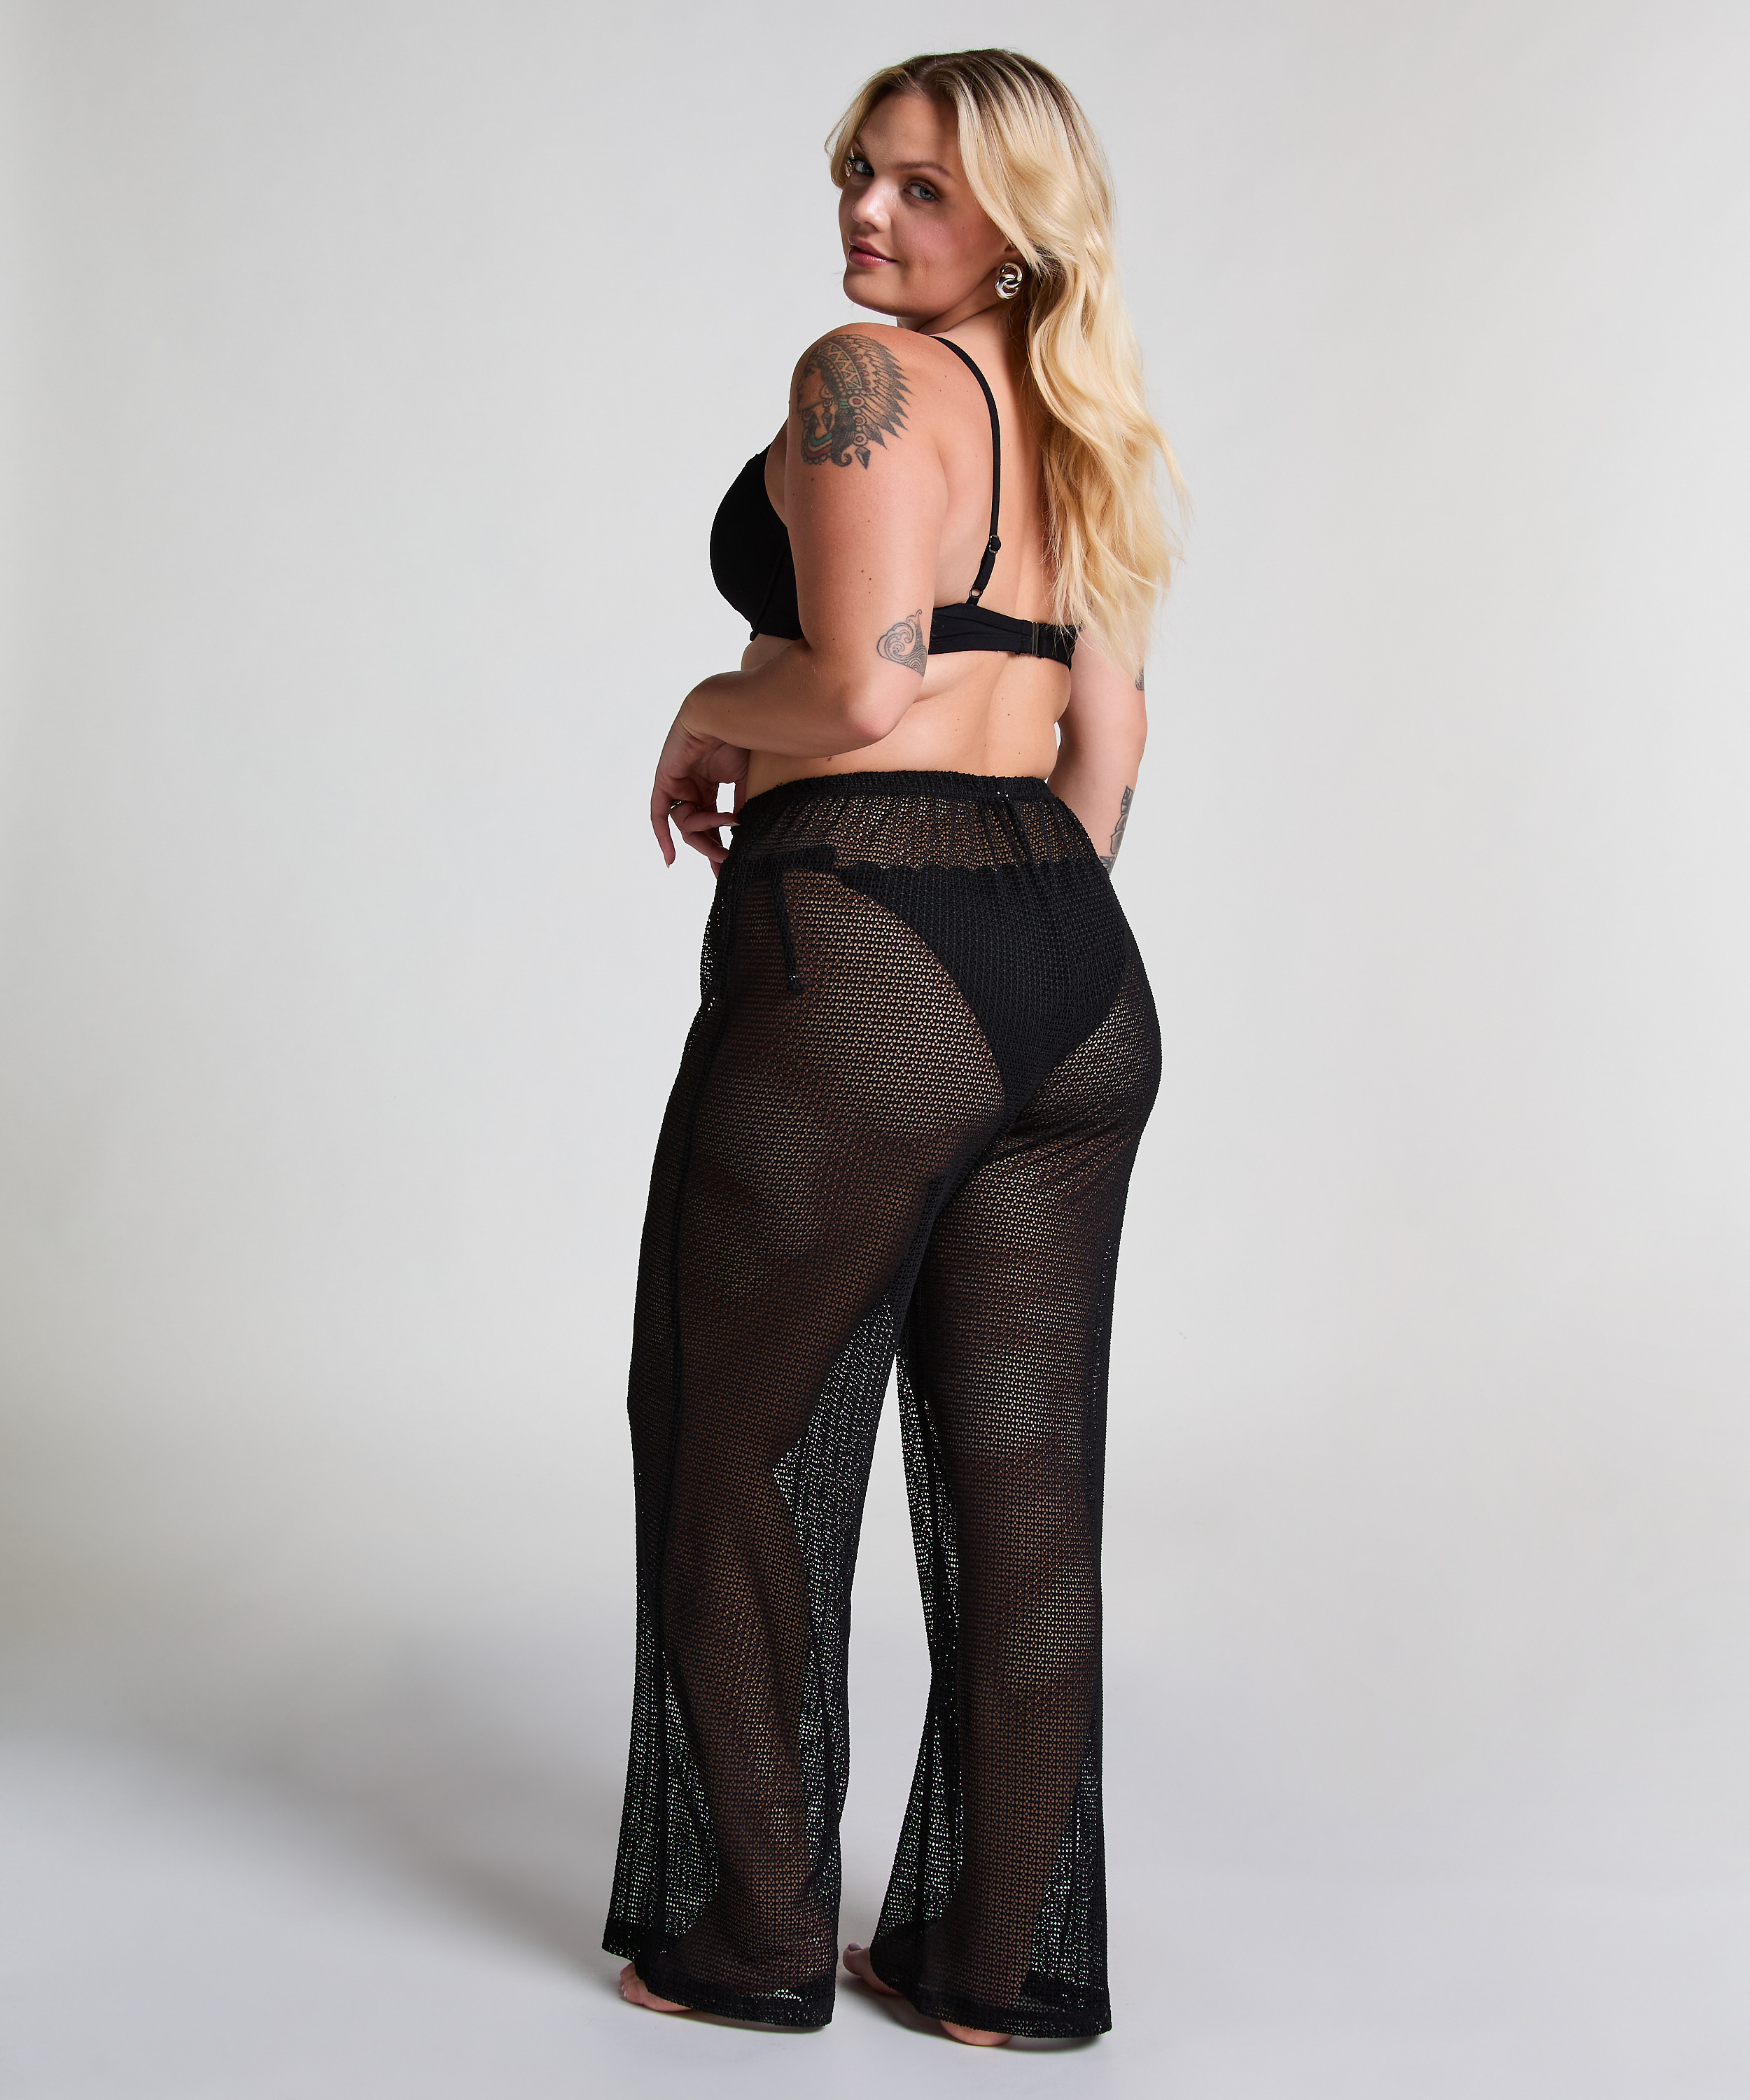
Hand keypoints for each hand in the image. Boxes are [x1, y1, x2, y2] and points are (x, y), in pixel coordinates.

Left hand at [651, 707, 748, 869]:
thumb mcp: (748, 780)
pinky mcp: (665, 778)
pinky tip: (671, 858)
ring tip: (728, 820)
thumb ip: (744, 806)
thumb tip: (748, 837)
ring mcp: (678, 783)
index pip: (712, 825)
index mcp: (711, 785)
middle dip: (711, 848)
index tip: (730, 871)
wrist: (729, 712)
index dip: (720, 848)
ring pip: (684, 823)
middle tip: (726, 862)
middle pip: (697, 830)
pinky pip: (658, 812)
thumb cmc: (742, 738)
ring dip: (706, 828)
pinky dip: (662, 835)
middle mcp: (692, 786)